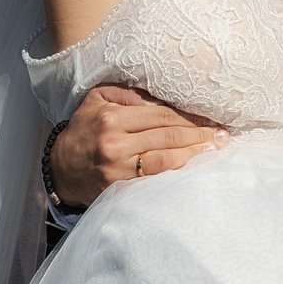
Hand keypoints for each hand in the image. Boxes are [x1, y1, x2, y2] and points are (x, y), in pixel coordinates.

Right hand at [50, 85, 225, 206]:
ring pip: (166, 160)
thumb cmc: (83, 130)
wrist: (60, 169)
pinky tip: (194, 169)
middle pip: (168, 136)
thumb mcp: (97, 100)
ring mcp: (118, 169)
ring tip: (215, 150)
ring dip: (194, 155)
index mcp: (113, 118)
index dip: (190, 117)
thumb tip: (162, 96)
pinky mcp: (120, 188)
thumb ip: (129, 95)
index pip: (162, 115)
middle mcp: (116, 143)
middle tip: (222, 135)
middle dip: (199, 135)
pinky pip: (155, 180)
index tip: (211, 119)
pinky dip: (177, 173)